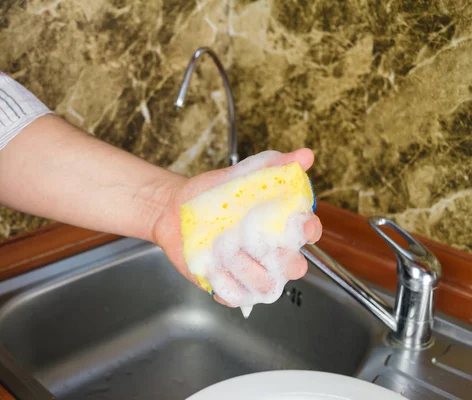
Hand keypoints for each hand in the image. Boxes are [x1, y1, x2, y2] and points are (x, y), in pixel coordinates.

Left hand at [153, 148, 322, 306]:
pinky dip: (229, 288)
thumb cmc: (213, 194)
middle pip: (294, 267)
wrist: (175, 210)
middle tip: (257, 240)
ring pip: (267, 285)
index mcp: (280, 226)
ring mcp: (250, 271)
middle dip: (282, 257)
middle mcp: (270, 252)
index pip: (309, 233)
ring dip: (249, 270)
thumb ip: (274, 166)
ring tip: (225, 249)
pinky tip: (215, 270)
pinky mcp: (229, 285)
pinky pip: (239, 298)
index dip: (309, 230)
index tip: (299, 223)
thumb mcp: (242, 174)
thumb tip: (305, 155)